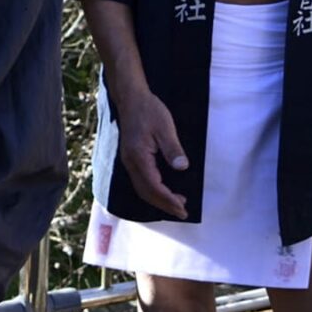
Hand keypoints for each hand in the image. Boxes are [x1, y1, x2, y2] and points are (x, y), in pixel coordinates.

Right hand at [111, 82, 190, 217]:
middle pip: (146, 193)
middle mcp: (131, 163)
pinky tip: (162, 189)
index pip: (154, 187)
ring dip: (158, 199)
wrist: (131, 98)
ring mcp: (129, 161)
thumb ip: (173, 149)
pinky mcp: (130, 158)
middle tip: (182, 212)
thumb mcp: (165, 127)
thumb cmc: (149, 110)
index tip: (183, 208)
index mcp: (139, 157)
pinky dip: (152, 191)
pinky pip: (140, 181)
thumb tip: (182, 168)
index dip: (169, 200)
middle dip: (164, 205)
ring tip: (175, 204)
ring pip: (142, 189)